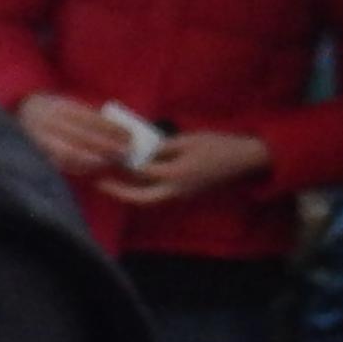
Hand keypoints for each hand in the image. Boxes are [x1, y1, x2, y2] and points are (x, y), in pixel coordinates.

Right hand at [16, 93, 127, 175]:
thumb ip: (89, 115)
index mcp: (57, 107)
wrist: (20, 114)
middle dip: (106, 145)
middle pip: (80, 136)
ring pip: (70, 153)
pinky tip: (95, 167)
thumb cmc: (53, 111)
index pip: (88, 118)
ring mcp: (40, 140)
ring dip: (94, 159)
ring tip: (112, 160)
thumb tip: (119, 129)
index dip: (110, 127)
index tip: (129, 135)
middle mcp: (47, 122)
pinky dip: (80, 167)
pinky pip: (61, 164)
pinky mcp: (38, 155)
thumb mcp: (68, 105)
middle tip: (125, 151)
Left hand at [100, 127, 272, 205]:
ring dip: (129, 194)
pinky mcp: (184, 194)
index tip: (105, 153)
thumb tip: (141, 151)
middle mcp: (176, 190)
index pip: (141, 171)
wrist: (244, 161)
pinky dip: (143, 191)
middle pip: (140, 198)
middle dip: (118, 192)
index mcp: (176, 174)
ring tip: (109, 183)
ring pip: (149, 201)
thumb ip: (162, 148)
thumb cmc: (217, 146)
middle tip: (98, 183)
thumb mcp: (187, 141)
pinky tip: (132, 181)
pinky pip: (159, 196)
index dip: (122, 161)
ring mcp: (181, 195)